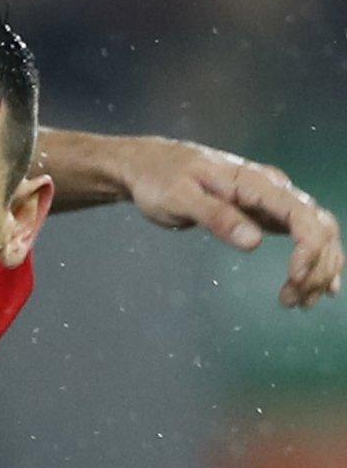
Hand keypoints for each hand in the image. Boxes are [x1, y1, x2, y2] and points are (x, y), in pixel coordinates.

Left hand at [123, 140, 342, 308]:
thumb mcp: (179, 198)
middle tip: (295, 302)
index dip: (309, 247)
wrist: (149, 165)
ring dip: (319, 268)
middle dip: (316, 266)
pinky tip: (317, 287)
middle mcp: (273, 188)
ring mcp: (272, 200)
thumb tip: (253, 241)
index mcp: (254, 182)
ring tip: (302, 302)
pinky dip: (315, 260)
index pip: (300, 213)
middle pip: (318, 226)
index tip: (296, 278)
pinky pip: (304, 235)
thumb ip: (216, 216)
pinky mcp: (266, 213)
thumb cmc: (160, 180)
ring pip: (317, 232)